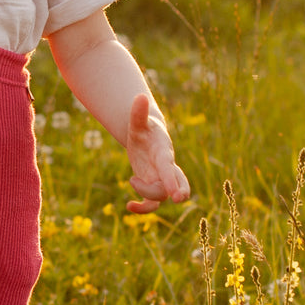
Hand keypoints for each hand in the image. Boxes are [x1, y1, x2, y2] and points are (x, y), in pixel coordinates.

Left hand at [125, 94, 190, 214]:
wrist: (146, 135)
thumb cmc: (144, 127)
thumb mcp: (138, 121)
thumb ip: (138, 112)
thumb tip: (139, 96)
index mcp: (163, 153)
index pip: (170, 169)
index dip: (173, 181)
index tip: (177, 196)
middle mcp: (165, 168)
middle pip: (173, 185)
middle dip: (176, 192)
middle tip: (175, 198)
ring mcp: (159, 179)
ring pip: (160, 197)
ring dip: (146, 195)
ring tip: (131, 179)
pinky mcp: (151, 185)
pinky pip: (151, 203)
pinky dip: (142, 208)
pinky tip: (128, 206)